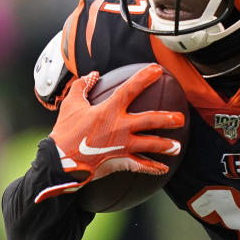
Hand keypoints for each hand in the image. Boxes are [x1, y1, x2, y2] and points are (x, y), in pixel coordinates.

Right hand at [35, 65, 184, 201]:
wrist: (59, 161)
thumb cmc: (64, 132)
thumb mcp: (70, 105)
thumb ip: (82, 87)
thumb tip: (92, 75)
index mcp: (108, 110)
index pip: (130, 89)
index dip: (144, 78)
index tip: (157, 70)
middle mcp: (120, 127)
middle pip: (150, 121)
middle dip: (168, 119)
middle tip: (181, 118)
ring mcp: (122, 145)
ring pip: (150, 144)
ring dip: (166, 146)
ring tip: (177, 147)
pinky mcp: (120, 161)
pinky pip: (140, 165)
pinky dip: (152, 167)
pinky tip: (164, 168)